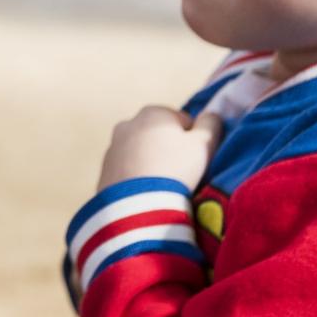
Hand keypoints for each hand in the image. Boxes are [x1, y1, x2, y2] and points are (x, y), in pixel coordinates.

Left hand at [96, 105, 222, 192]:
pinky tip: (146, 192)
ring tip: (163, 185)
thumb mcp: (204, 144)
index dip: (194, 141)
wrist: (138, 204)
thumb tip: (212, 116)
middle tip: (180, 173)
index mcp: (153, 112)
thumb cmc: (176, 168)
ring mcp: (113, 146)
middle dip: (170, 150)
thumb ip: (211, 125)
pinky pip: (128, 169)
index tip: (195, 159)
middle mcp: (128, 123)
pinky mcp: (104, 169)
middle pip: (159, 136)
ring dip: (152, 163)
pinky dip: (137, 177)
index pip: (183, 122)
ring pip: (142, 152)